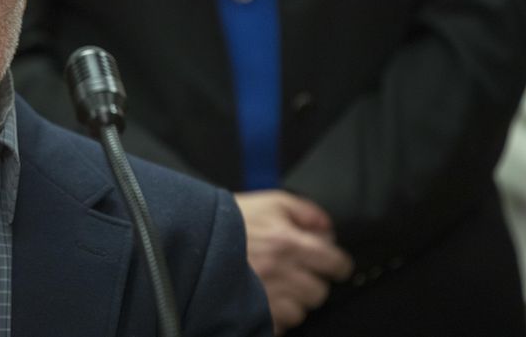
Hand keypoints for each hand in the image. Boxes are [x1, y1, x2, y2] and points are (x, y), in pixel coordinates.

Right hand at [235, 190, 352, 334]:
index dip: (336, 264)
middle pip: (319, 292)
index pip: (335, 264)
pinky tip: (260, 298)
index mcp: (288, 243)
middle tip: (295, 272)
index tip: (331, 264)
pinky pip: (278, 326)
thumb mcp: (269, 201)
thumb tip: (327, 227)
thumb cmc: (227, 220)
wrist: (189, 237)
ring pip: (299, 312)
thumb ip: (305, 211)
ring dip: (291, 301)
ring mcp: (266, 298)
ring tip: (273, 285)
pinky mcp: (251, 315)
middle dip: (311, 282)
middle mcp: (281, 273)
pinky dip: (273, 316)